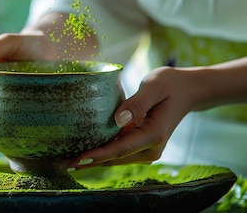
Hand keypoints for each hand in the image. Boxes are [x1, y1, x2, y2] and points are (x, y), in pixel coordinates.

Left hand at [66, 66, 204, 169]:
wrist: (188, 91)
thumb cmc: (170, 84)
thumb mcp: (155, 86)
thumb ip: (137, 102)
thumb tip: (118, 120)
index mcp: (153, 135)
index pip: (120, 149)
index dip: (98, 155)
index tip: (77, 159)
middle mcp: (150, 148)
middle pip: (113, 158)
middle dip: (87, 162)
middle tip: (60, 163)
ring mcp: (146, 150)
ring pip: (114, 158)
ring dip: (91, 160)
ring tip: (63, 161)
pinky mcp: (140, 146)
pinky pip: (117, 152)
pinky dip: (99, 153)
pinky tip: (79, 153)